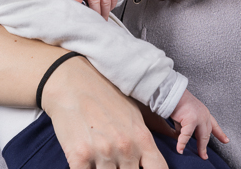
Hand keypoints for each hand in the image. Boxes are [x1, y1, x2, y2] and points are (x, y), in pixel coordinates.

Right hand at [42, 55, 167, 168]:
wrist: (70, 80)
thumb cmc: (103, 94)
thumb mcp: (135, 110)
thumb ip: (150, 132)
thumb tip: (171, 138)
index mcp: (142, 138)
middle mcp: (125, 147)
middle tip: (115, 160)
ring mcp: (102, 153)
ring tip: (98, 157)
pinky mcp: (78, 156)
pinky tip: (85, 161)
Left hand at [72, 0, 118, 18]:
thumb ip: (80, 0)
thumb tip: (81, 16)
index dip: (77, 0)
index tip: (76, 7)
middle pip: (95, 2)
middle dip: (96, 15)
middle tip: (96, 23)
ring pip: (106, 3)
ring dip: (105, 14)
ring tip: (102, 20)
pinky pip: (114, 1)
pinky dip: (111, 8)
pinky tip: (107, 10)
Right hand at [168, 89, 228, 158]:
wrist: (173, 92)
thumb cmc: (178, 101)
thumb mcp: (185, 115)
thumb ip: (186, 126)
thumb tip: (182, 137)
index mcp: (204, 113)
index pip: (214, 125)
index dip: (220, 134)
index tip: (226, 141)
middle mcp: (204, 116)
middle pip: (207, 135)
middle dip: (205, 146)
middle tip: (204, 156)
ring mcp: (199, 118)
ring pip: (201, 137)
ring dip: (200, 148)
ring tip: (200, 156)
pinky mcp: (191, 120)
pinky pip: (186, 136)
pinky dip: (182, 144)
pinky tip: (180, 150)